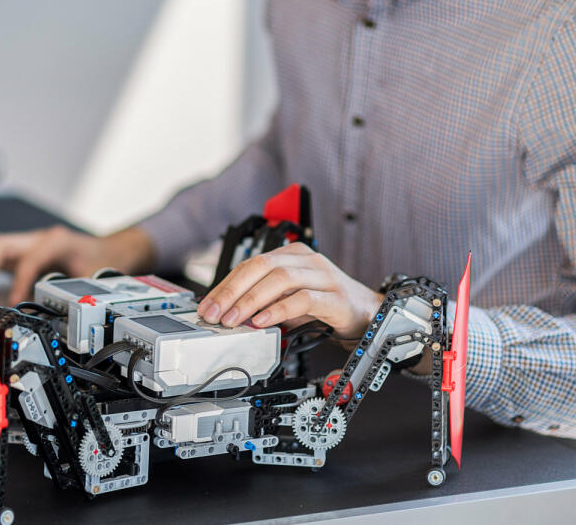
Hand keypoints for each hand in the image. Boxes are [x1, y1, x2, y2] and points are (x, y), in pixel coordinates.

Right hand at [0, 225, 154, 302]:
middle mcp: (39, 238)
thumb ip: (72, 293)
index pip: (28, 258)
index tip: (15, 300)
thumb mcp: (92, 278)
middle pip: (0, 244)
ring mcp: (30, 244)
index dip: (19, 280)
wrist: (110, 250)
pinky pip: (0, 258)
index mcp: (56, 241)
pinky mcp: (25, 253)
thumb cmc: (101, 261)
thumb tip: (53, 314)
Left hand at [196, 242, 382, 337]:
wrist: (368, 313)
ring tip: (234, 319)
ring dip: (251, 300)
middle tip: (215, 314)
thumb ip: (263, 301)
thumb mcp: (288, 299)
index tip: (207, 306)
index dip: (225, 285)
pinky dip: (279, 310)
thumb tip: (228, 313)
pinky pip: (304, 299)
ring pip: (280, 278)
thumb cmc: (326, 304)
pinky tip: (263, 321)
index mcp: (292, 255)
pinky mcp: (336, 297)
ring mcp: (323, 276)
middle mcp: (307, 260)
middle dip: (233, 290)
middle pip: (261, 266)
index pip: (250, 264)